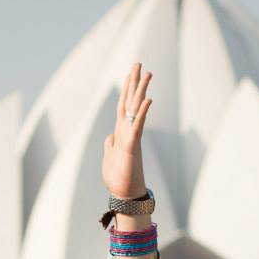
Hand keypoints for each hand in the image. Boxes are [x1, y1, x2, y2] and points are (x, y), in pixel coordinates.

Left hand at [101, 63, 152, 199]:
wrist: (124, 195)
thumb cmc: (118, 179)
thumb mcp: (109, 157)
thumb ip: (110, 145)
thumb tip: (109, 137)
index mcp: (121, 132)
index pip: (124, 105)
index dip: (127, 89)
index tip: (131, 73)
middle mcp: (128, 131)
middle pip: (131, 101)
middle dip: (134, 82)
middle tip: (139, 63)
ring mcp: (131, 137)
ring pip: (137, 109)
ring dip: (141, 91)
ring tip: (148, 73)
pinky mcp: (131, 146)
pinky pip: (138, 126)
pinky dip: (142, 113)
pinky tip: (148, 100)